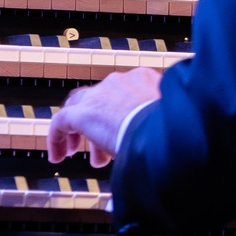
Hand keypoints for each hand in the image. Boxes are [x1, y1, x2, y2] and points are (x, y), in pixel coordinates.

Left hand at [47, 67, 162, 167]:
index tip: (123, 130)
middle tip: (105, 150)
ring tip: (80, 153)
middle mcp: (120, 81)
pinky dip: (58, 139)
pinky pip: (60, 122)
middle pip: (100, 99)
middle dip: (101, 124)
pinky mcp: (83, 112)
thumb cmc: (177, 127)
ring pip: (79, 107)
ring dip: (81, 131)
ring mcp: (100, 94)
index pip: (123, 90)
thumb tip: (171, 136)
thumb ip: (160, 119)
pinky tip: (58, 157)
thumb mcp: (170, 118)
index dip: (119, 112)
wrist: (168, 128)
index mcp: (144, 78)